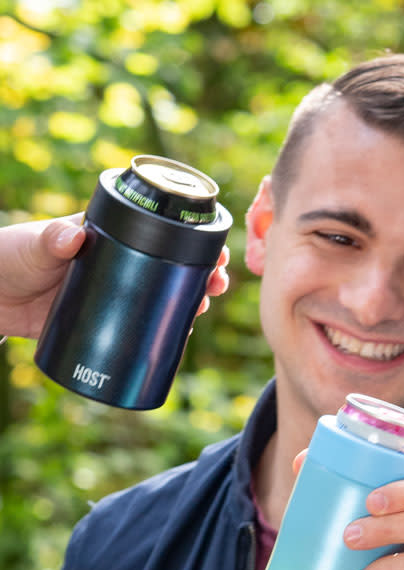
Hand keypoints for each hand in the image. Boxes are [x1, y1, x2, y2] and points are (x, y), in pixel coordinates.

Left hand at [0, 216, 229, 339]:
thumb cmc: (7, 258)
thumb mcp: (33, 247)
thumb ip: (51, 239)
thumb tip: (72, 237)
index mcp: (110, 237)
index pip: (161, 234)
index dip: (191, 241)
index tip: (212, 249)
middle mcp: (120, 265)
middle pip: (171, 268)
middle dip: (201, 275)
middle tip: (217, 284)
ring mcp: (114, 295)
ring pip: (161, 298)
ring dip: (190, 302)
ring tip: (203, 308)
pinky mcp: (105, 323)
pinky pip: (140, 328)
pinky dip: (163, 332)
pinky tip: (182, 335)